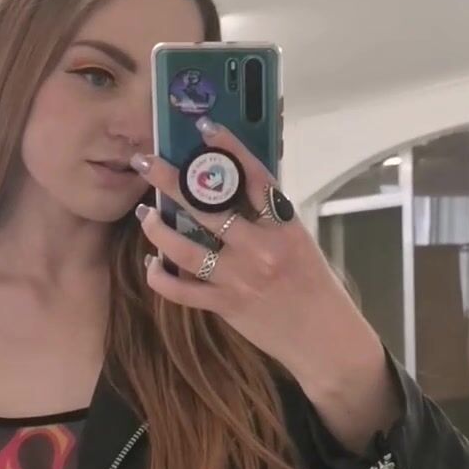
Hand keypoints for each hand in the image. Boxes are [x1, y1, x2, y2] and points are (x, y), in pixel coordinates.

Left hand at [130, 117, 373, 383]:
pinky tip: (152, 263)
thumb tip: (234, 189)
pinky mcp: (226, 306)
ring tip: (144, 213)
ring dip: (158, 228)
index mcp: (284, 226)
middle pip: (207, 207)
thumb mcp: (300, 243)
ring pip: (185, 248)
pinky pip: (181, 290)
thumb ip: (269, 219)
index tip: (205, 129)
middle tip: (145, 162)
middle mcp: (260, 249)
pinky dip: (161, 276)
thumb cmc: (315, 286)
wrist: (324, 339)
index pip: (254, 177)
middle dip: (171, 180)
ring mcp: (240, 278)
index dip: (229, 150)